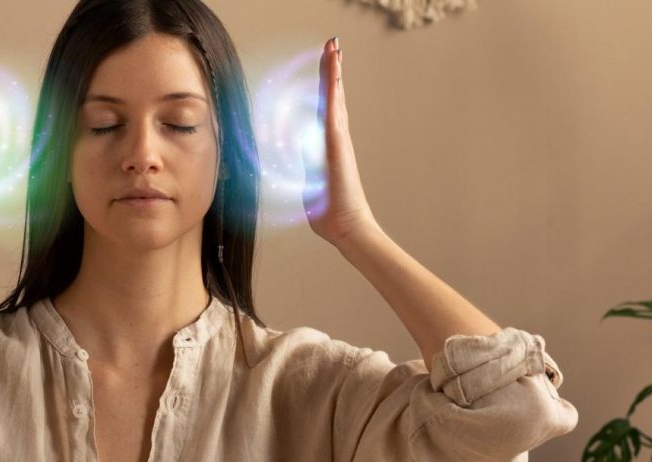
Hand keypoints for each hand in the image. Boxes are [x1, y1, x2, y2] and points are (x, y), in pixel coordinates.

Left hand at [303, 37, 378, 246]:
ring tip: (333, 47)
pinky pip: (332, 110)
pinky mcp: (336, 144)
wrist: (348, 227)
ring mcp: (338, 140)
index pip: (326, 110)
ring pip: (334, 98)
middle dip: (332, 70)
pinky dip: (332, 89)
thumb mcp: (312, 188)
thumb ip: (307, 175)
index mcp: (329, 146)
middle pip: (333, 97)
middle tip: (333, 45)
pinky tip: (333, 71)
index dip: (326, 88)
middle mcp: (337, 139)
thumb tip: (303, 172)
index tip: (328, 67)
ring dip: (332, 71)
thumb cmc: (330, 213)